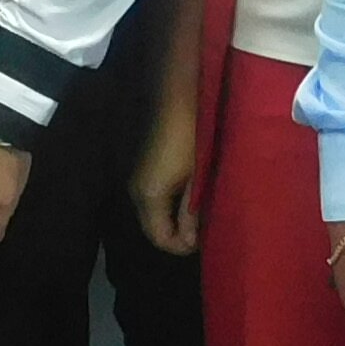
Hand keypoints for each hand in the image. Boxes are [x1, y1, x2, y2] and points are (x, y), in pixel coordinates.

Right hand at [131, 73, 199, 257]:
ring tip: (203, 212)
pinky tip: (192, 195)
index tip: (206, 240)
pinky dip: (172, 204)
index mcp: (149, 196)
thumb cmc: (193, 137)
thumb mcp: (198, 179)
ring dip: (177, 218)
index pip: (160, 239)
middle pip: (154, 229)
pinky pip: (156, 199)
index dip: (182, 247)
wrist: (179, 98)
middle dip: (180, 234)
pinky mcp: (145, 169)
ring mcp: (139, 179)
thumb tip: (190, 241)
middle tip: (207, 227)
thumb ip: (192, 213)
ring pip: (155, 214)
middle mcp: (137, 192)